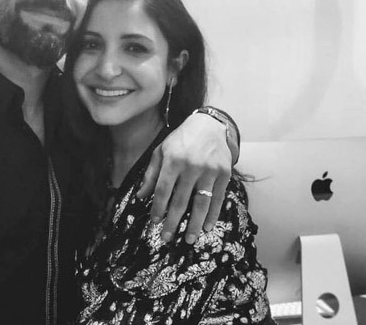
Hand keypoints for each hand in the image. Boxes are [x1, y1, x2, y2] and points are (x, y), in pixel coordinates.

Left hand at [137, 113, 231, 243]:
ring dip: (195, 224)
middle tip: (167, 238)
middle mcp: (191, 166)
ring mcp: (209, 170)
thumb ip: (151, 174)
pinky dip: (213, 214)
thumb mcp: (161, 152)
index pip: (163, 190)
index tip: (154, 222)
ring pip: (201, 203)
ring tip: (189, 240)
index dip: (158, 208)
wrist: (209, 126)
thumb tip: (141, 196)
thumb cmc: (181, 140)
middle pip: (180, 200)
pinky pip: (217, 198)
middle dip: (173, 222)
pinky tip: (207, 227)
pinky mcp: (224, 173)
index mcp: (173, 160)